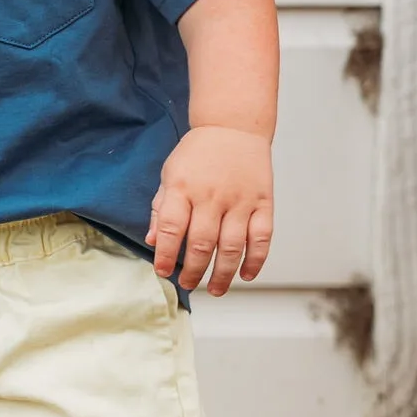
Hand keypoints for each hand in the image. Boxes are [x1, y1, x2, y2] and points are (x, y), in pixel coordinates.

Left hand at [146, 126, 272, 294]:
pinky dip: (256, 260)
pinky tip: (246, 274)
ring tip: (216, 289)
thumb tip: (153, 241)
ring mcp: (239, 200)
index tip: (164, 272)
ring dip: (223, 274)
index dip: (166, 255)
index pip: (171, 228)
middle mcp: (211, 196)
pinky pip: (261, 238)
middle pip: (202, 243)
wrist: (233, 126)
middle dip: (194, 271)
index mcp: (182, 188)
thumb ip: (161, 209)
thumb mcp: (170, 174)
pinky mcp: (263, 202)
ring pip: (232, 246)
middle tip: (189, 284)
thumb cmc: (198, 154)